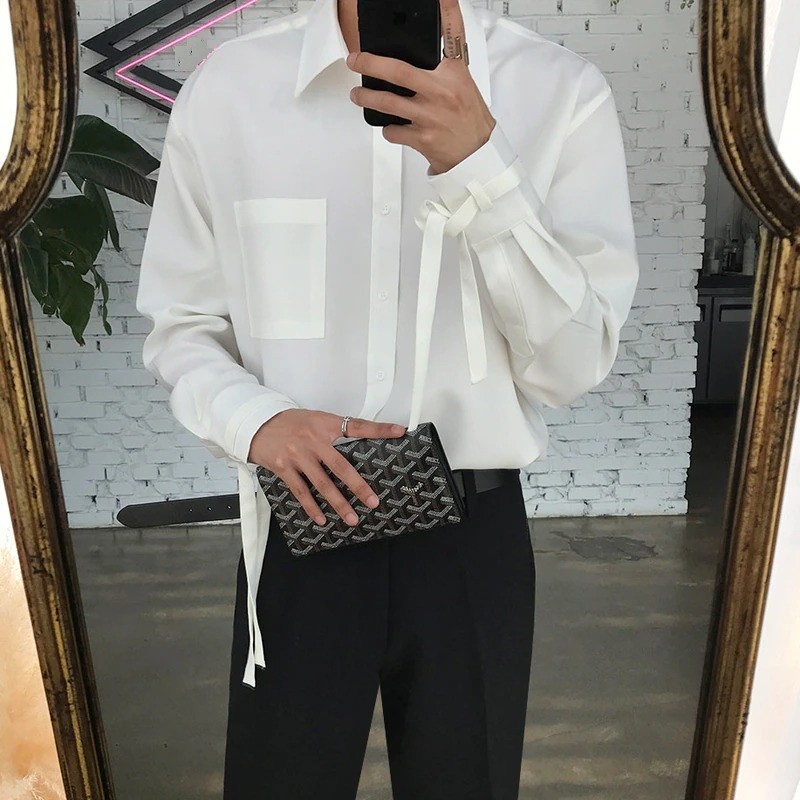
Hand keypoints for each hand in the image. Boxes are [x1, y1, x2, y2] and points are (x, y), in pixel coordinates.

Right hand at [247, 409, 406, 526]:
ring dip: (338, 503)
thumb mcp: (315, 420)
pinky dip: (312, 507)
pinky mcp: (284, 467)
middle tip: (373, 501)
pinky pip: (301, 491)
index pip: (357, 426)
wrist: (257, 424)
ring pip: (322, 484)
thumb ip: (335, 431)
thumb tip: (358, 444)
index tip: (399, 432)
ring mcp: (298, 455)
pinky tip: (321, 518)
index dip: (379, 429)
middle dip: (359, 486)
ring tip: (351, 517)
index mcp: (325, 424)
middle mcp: (313, 440)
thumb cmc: (290, 423)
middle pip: (342, 466)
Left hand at [345, 0, 495, 174]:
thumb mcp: (463, 84)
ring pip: (387, 102)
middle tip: (355, 60)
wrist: (476, 155)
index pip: (452, 36)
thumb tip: (422, 51)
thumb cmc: (469, 120)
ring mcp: (429, 116)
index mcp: (453, 75)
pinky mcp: (422, 138)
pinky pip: (393, 130)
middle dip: (370, 64)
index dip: (448, 12)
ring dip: (366, 98)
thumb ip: (444, 65)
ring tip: (358, 95)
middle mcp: (441, 93)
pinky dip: (387, 128)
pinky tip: (390, 125)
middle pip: (398, 71)